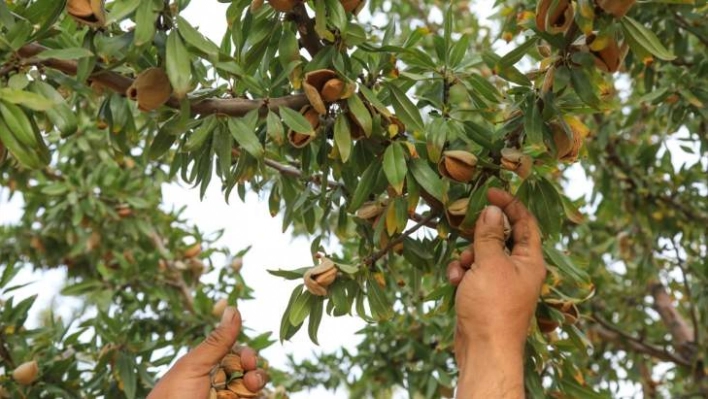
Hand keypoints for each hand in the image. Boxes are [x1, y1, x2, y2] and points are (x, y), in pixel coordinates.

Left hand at [147, 307, 267, 398]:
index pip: (236, 355)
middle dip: (255, 372)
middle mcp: (219, 384)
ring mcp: (227, 397)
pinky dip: (261, 398)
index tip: (248, 360)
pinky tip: (255, 397)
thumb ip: (217, 341)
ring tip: (251, 390)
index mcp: (207, 368)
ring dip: (258, 385)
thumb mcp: (194, 366)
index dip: (246, 356)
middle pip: (249, 372)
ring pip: (255, 389)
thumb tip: (233, 308)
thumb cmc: (172, 398)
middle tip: (251, 379)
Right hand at [447, 188, 545, 397]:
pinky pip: (472, 272)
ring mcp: (500, 282)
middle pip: (499, 237)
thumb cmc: (493, 307)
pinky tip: (456, 282)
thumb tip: (492, 210)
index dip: (510, 205)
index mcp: (529, 260)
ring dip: (467, 256)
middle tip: (467, 231)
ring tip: (462, 269)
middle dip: (479, 235)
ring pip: (481, 254)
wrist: (484, 350)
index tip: (490, 192)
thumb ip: (488, 235)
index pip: (525, 223)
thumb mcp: (489, 264)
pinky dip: (462, 273)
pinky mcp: (484, 293)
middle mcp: (518, 269)